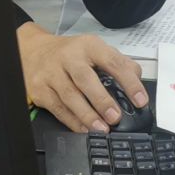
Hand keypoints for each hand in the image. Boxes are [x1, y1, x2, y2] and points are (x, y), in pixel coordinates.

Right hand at [18, 23, 147, 133]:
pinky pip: (58, 108)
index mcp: (89, 46)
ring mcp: (52, 73)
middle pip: (85, 78)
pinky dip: (72, 121)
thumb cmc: (71, 54)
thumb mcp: (95, 50)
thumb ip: (119, 63)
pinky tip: (84, 129)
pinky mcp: (40, 89)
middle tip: (115, 117)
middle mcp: (69, 57)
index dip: (129, 82)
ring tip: (101, 128)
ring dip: (87, 115)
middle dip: (102, 100)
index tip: (140, 100)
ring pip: (70, 96)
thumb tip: (137, 83)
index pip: (112, 62)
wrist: (34, 52)